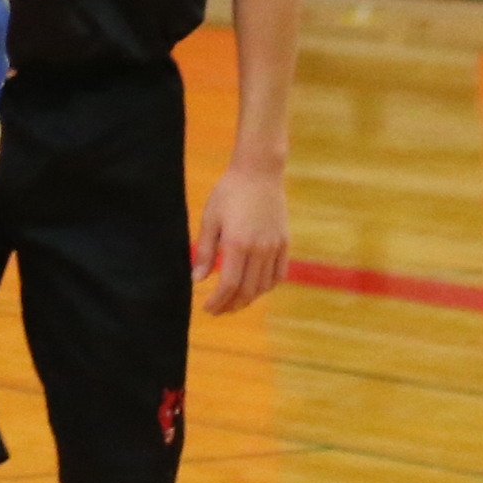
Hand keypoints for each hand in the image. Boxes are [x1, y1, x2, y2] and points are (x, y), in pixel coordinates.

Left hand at [193, 165, 289, 313]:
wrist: (258, 172)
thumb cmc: (229, 192)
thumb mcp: (210, 218)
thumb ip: (206, 251)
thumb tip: (198, 279)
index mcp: (238, 244)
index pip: (229, 285)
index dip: (218, 301)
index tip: (207, 309)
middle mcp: (259, 250)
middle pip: (247, 291)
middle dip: (231, 305)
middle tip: (219, 310)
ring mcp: (274, 247)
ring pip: (263, 287)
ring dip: (248, 299)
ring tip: (234, 302)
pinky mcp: (285, 243)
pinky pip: (278, 275)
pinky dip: (266, 287)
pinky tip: (255, 288)